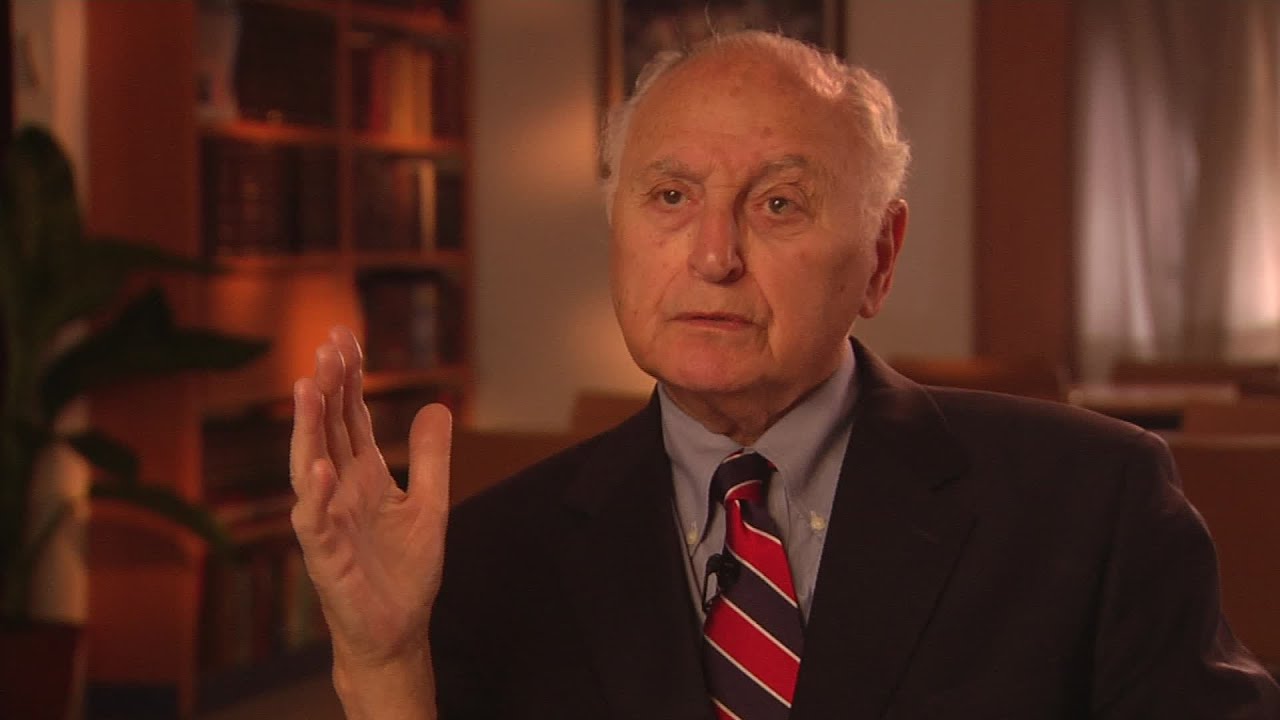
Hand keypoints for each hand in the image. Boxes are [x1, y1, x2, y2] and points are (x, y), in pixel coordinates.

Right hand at [290, 326, 451, 670]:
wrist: (397, 630)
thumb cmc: (405, 571)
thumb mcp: (430, 504)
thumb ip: (431, 458)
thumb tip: (436, 403)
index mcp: (363, 476)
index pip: (349, 417)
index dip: (348, 380)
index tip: (345, 337)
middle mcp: (339, 491)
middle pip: (328, 429)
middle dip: (328, 387)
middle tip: (329, 344)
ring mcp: (329, 521)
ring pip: (310, 464)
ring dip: (308, 426)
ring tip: (310, 385)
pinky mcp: (326, 556)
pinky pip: (315, 521)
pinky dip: (315, 494)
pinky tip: (321, 466)